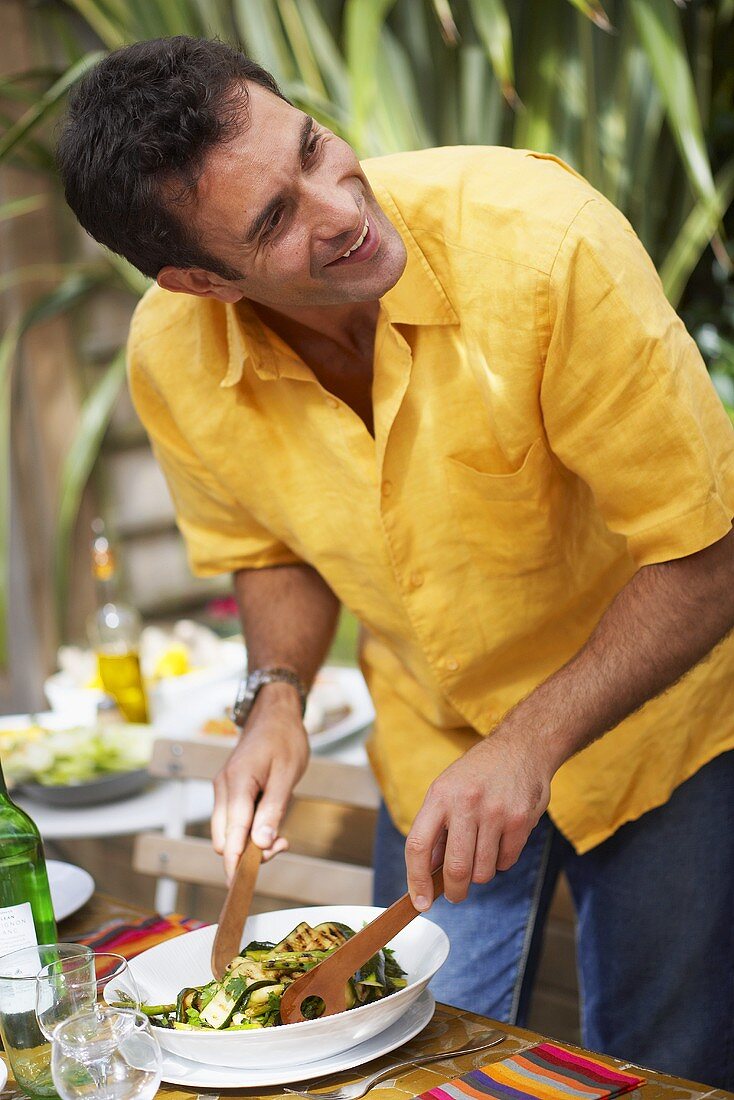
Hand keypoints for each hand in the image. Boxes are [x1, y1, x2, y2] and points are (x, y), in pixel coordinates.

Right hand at [210, 684, 308, 880]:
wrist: (275, 713)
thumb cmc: (284, 739)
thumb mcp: (287, 775)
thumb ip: (273, 811)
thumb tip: (261, 846)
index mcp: (237, 783)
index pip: (230, 834)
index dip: (233, 863)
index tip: (239, 886)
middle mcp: (223, 789)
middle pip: (222, 839)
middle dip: (247, 853)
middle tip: (282, 844)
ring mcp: (224, 790)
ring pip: (226, 832)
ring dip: (248, 843)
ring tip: (281, 835)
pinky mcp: (229, 791)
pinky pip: (233, 820)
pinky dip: (248, 830)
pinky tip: (271, 822)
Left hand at [405, 727, 553, 908]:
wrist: (521, 747)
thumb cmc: (478, 773)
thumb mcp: (447, 789)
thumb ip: (436, 828)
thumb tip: (427, 872)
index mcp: (440, 796)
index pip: (418, 846)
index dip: (417, 880)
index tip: (420, 902)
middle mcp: (466, 803)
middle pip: (456, 868)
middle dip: (455, 891)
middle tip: (456, 894)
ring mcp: (495, 812)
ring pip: (483, 871)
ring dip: (481, 872)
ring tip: (482, 849)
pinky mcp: (520, 820)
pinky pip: (506, 862)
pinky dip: (501, 860)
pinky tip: (501, 838)